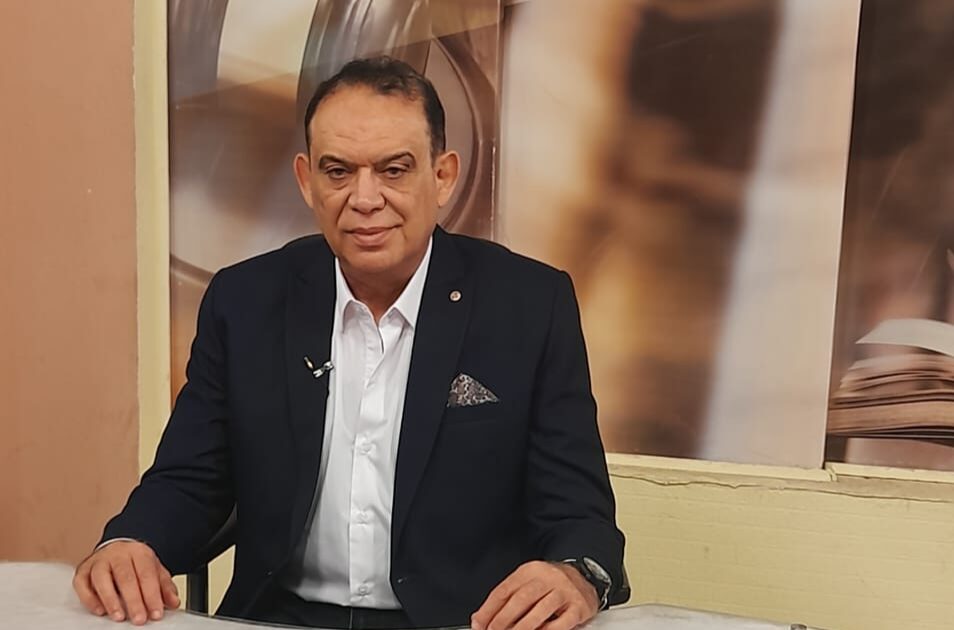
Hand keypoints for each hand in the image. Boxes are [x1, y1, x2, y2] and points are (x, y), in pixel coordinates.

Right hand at [73, 540, 179, 624]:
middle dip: (133, 600)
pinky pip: (82, 584)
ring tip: (119, 616)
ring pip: (102, 578)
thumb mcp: (154, 570)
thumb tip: (173, 602)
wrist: (117, 549)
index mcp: (139, 552)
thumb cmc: (135, 563)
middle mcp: (118, 554)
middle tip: (139, 619)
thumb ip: (164, 587)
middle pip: (125, 576)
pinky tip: (100, 610)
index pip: (147, 573)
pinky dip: (90, 598)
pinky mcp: (83, 570)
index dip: (152, 595)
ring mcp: (99, 561)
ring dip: (110, 600)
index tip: (156, 613)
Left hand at [471, 561, 598, 629]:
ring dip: (522, 628)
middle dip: (503, 620)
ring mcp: (565, 591)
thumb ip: (506, 599)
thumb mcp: (527, 583)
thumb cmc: (550, 584)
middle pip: (521, 599)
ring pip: (540, 610)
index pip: (504, 590)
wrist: (584, 578)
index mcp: (530, 571)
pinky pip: (561, 623)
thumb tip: (480, 619)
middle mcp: (548, 578)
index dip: (489, 610)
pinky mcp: (578, 606)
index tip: (480, 625)